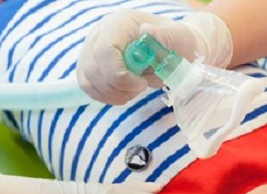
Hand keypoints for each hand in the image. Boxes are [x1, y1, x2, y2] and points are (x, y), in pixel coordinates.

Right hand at [77, 10, 231, 104]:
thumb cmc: (175, 42)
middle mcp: (99, 34)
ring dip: (113, 94)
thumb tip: (147, 31)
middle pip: (93, 69)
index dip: (120, 75)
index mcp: (119, 24)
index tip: (141, 84)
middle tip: (141, 86)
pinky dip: (107, 96)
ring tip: (135, 89)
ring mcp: (91, 50)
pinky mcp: (90, 66)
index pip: (104, 51)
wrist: (171, 48)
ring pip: (88, 81)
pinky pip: (89, 87)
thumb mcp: (178, 37)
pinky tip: (125, 93)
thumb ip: (165, 36)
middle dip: (118, 87)